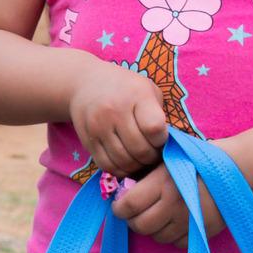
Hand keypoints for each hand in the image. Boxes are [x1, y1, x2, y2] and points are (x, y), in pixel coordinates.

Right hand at [69, 62, 168, 178]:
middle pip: (140, 150)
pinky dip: (121, 170)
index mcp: (136, 95)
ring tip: (141, 158)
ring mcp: (98, 127)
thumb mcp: (147, 90)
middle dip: (152, 157)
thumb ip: (158, 114)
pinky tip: (126, 161)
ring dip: (137, 166)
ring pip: (124, 162)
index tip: (161, 137)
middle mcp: (114, 110)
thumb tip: (167, 145)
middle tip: (153, 153)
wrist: (85, 82)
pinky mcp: (88, 140)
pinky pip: (107, 166)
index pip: (154, 128)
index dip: (162, 140)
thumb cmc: (126, 88)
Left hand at [109, 165, 218, 247]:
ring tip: (158, 216)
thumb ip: (145, 175)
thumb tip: (122, 190)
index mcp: (163, 183)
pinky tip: (176, 222)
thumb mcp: (168, 159)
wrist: (235, 169)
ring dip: (153, 229)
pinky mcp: (202, 232)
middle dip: (134, 220)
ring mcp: (189, 222)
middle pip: (140, 226)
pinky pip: (177, 243)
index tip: (120, 205)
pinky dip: (173, 236)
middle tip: (136, 213)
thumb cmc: (196, 159)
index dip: (119, 208)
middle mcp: (174, 205)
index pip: (128, 206)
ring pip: (157, 237)